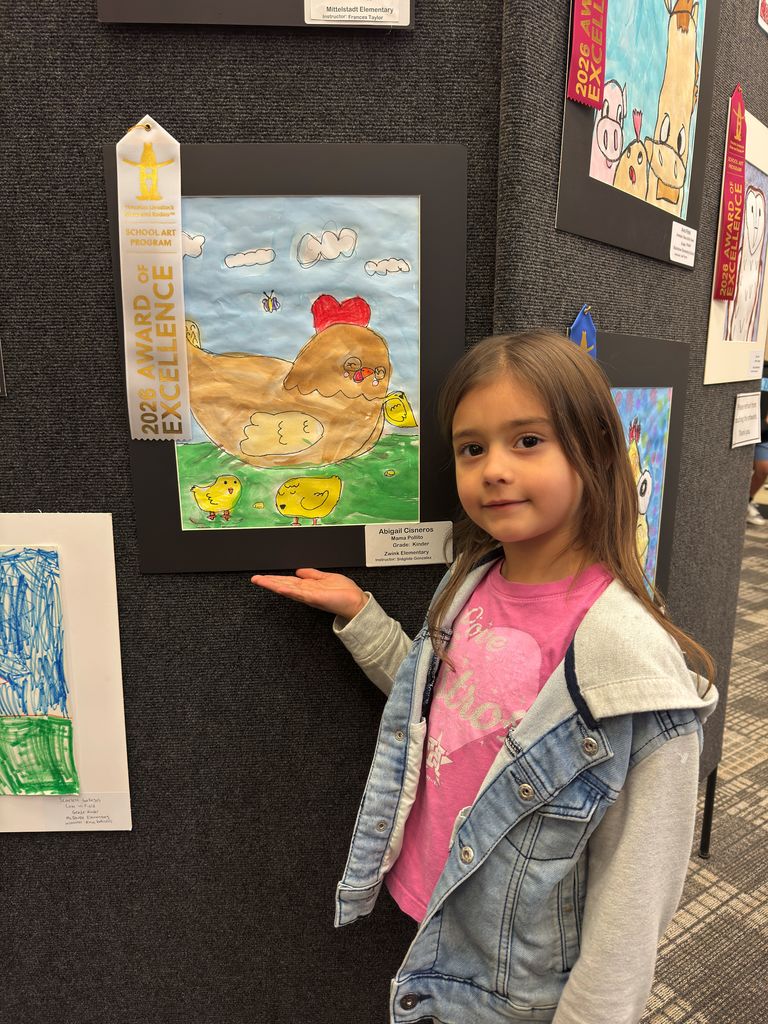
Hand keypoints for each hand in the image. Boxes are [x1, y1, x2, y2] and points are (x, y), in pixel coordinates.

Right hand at [251, 567, 368, 620]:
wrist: (355, 602)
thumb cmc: (344, 592)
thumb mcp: (325, 577)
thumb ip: (312, 574)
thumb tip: (299, 570)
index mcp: (308, 586)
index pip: (288, 581)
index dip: (274, 578)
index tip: (262, 576)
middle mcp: (306, 592)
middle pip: (283, 585)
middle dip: (268, 582)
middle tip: (255, 579)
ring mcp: (309, 595)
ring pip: (288, 588)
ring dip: (274, 584)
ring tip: (261, 581)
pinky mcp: (315, 597)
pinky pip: (299, 593)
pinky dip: (289, 590)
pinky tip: (279, 587)